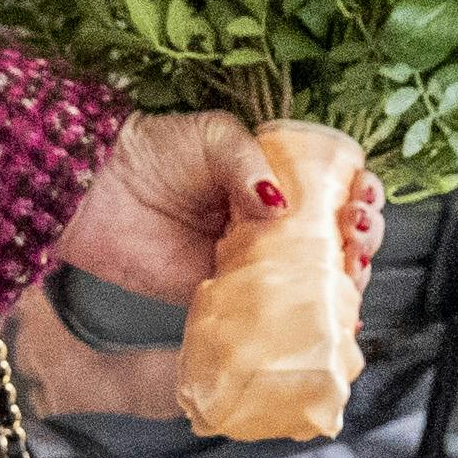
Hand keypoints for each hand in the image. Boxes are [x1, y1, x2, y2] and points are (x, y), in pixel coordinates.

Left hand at [61, 110, 376, 303]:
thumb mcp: (214, 136)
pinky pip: (272, 313)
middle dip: (361, 237)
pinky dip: (307, 321)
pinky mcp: (227, 297)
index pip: (335, 189)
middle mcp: (271, 222)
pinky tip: (336, 319)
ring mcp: (253, 262)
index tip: (362, 199)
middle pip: (335, 237)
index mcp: (275, 178)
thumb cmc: (153, 150)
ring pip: (314, 277)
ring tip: (352, 269)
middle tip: (356, 232)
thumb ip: (251, 165)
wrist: (95, 191)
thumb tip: (282, 207)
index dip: (360, 196)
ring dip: (346, 278)